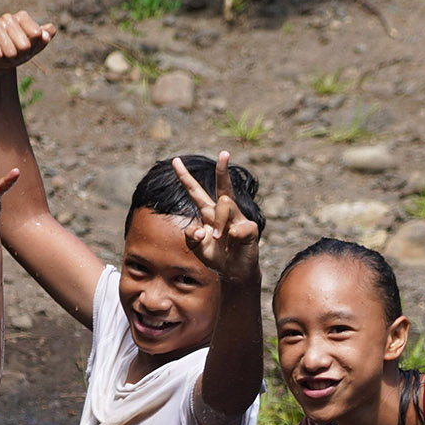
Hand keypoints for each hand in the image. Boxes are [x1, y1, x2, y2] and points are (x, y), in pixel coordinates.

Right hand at [0, 10, 55, 74]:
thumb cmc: (17, 51)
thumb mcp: (34, 46)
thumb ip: (45, 38)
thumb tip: (49, 30)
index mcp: (22, 16)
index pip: (36, 34)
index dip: (32, 46)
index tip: (26, 47)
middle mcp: (8, 18)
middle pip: (24, 45)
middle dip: (20, 55)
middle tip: (14, 54)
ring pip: (11, 52)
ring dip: (9, 59)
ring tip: (4, 55)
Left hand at [171, 151, 258, 281]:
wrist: (233, 272)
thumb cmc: (214, 256)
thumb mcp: (196, 248)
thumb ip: (191, 237)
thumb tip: (200, 229)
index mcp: (208, 212)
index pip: (195, 191)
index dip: (184, 177)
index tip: (175, 161)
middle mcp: (224, 211)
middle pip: (222, 186)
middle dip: (222, 169)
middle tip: (224, 153)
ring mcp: (238, 217)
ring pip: (225, 204)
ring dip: (219, 223)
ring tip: (219, 239)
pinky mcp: (249, 228)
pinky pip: (239, 226)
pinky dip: (233, 236)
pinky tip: (233, 242)